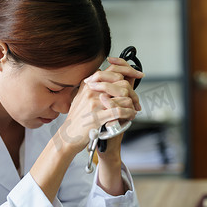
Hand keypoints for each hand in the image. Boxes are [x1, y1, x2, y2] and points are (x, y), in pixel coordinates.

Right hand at [83, 57, 143, 194]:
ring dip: (132, 105)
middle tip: (135, 101)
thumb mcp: (80, 97)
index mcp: (89, 85)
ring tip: (132, 110)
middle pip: (122, 84)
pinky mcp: (98, 117)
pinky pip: (120, 111)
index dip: (129, 71)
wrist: (68, 135)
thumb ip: (91, 86)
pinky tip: (130, 116)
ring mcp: (95, 104)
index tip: (138, 74)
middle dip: (133, 93)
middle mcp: (92, 91)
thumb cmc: (76, 118)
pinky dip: (129, 114)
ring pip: (124, 97)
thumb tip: (104, 75)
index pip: (113, 71)